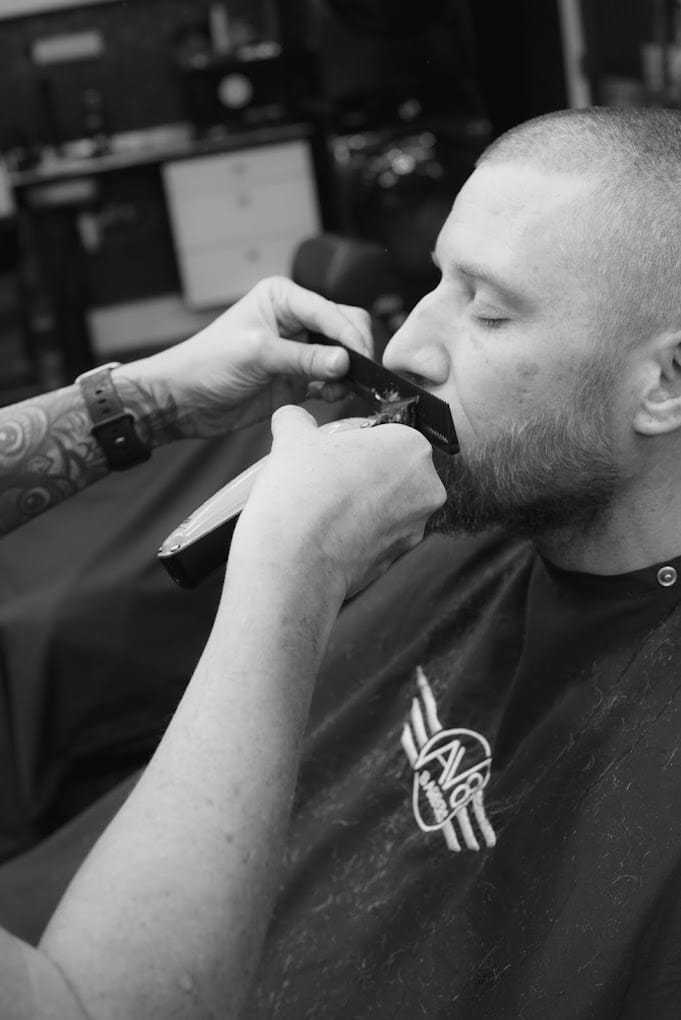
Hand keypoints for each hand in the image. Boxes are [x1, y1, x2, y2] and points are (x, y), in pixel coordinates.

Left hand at [137, 277, 371, 437]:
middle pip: (344, 329)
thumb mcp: (257, 355)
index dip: (349, 335)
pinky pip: (331, 381)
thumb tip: (346, 362)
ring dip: (347, 375)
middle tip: (358, 378)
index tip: (362, 361)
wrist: (184, 401)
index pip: (332, 311)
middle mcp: (296, 320)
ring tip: (337, 391)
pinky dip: (336, 390)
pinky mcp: (299, 379)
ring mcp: (299, 351)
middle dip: (354, 353)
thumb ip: (304, 359)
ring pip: (343, 357)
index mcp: (284, 298)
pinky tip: (327, 398)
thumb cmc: (208, 364)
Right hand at [230, 405, 446, 600]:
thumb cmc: (301, 495)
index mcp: (413, 447)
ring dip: (361, 503)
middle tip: (326, 479)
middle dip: (363, 473)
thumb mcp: (292, 438)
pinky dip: (358, 532)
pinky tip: (329, 532)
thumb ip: (296, 419)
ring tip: (323, 507)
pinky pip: (378, 535)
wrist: (294, 564)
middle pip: (392, 469)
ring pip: (387, 504)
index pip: (386, 434)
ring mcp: (415, 528)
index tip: (331, 453)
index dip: (355, 442)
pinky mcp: (398, 559)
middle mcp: (426, 488)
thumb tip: (292, 416)